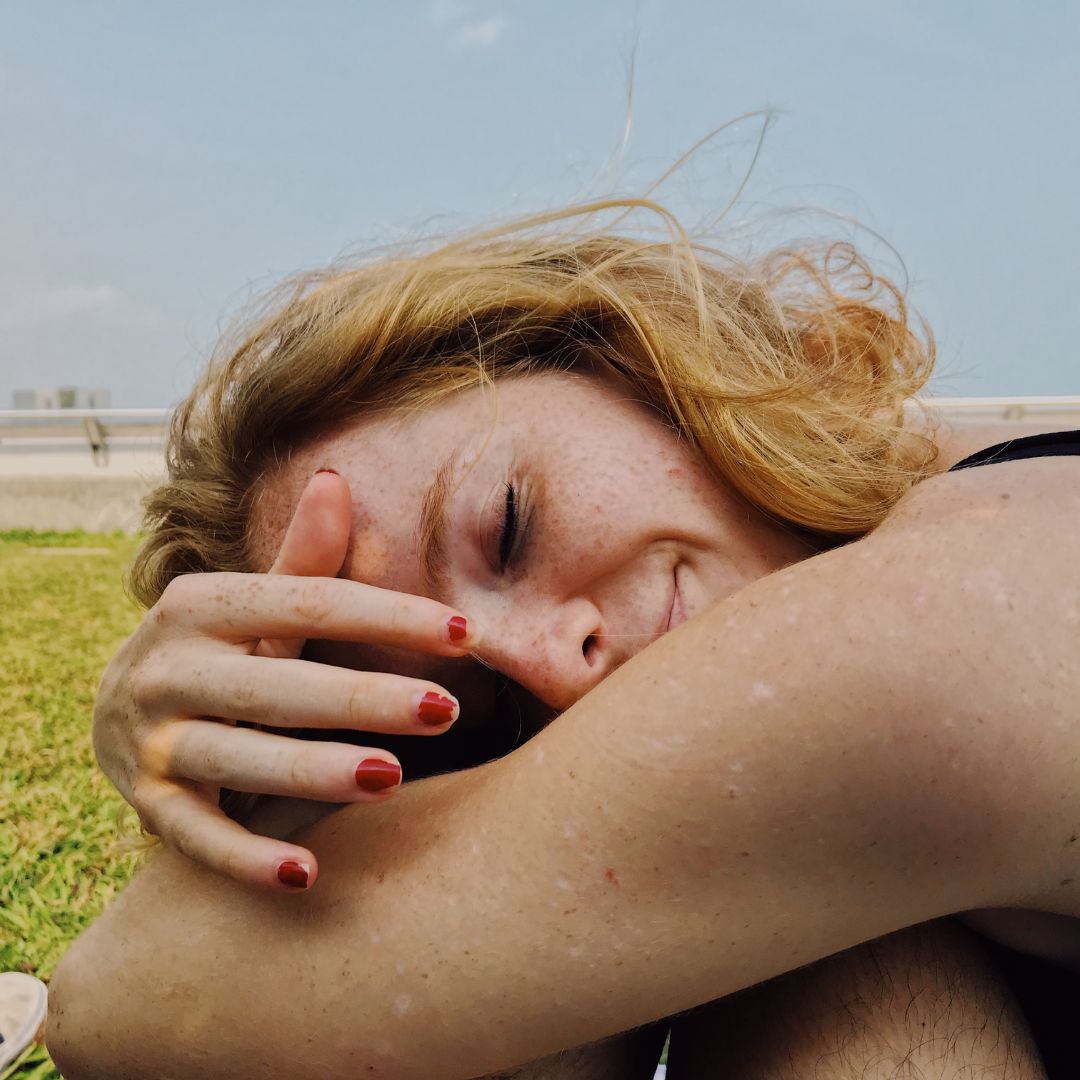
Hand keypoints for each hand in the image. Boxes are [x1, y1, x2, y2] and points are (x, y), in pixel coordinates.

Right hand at [92, 470, 477, 890]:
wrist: (123, 715)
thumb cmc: (223, 652)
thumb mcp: (254, 606)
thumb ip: (302, 560)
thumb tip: (335, 480)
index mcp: (203, 603)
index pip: (310, 603)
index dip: (391, 617)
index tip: (467, 632)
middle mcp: (168, 666)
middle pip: (279, 683)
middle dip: (364, 698)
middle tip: (446, 710)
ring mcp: (152, 739)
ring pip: (239, 757)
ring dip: (313, 770)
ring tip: (391, 777)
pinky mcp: (146, 803)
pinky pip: (196, 837)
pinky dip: (246, 858)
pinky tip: (306, 875)